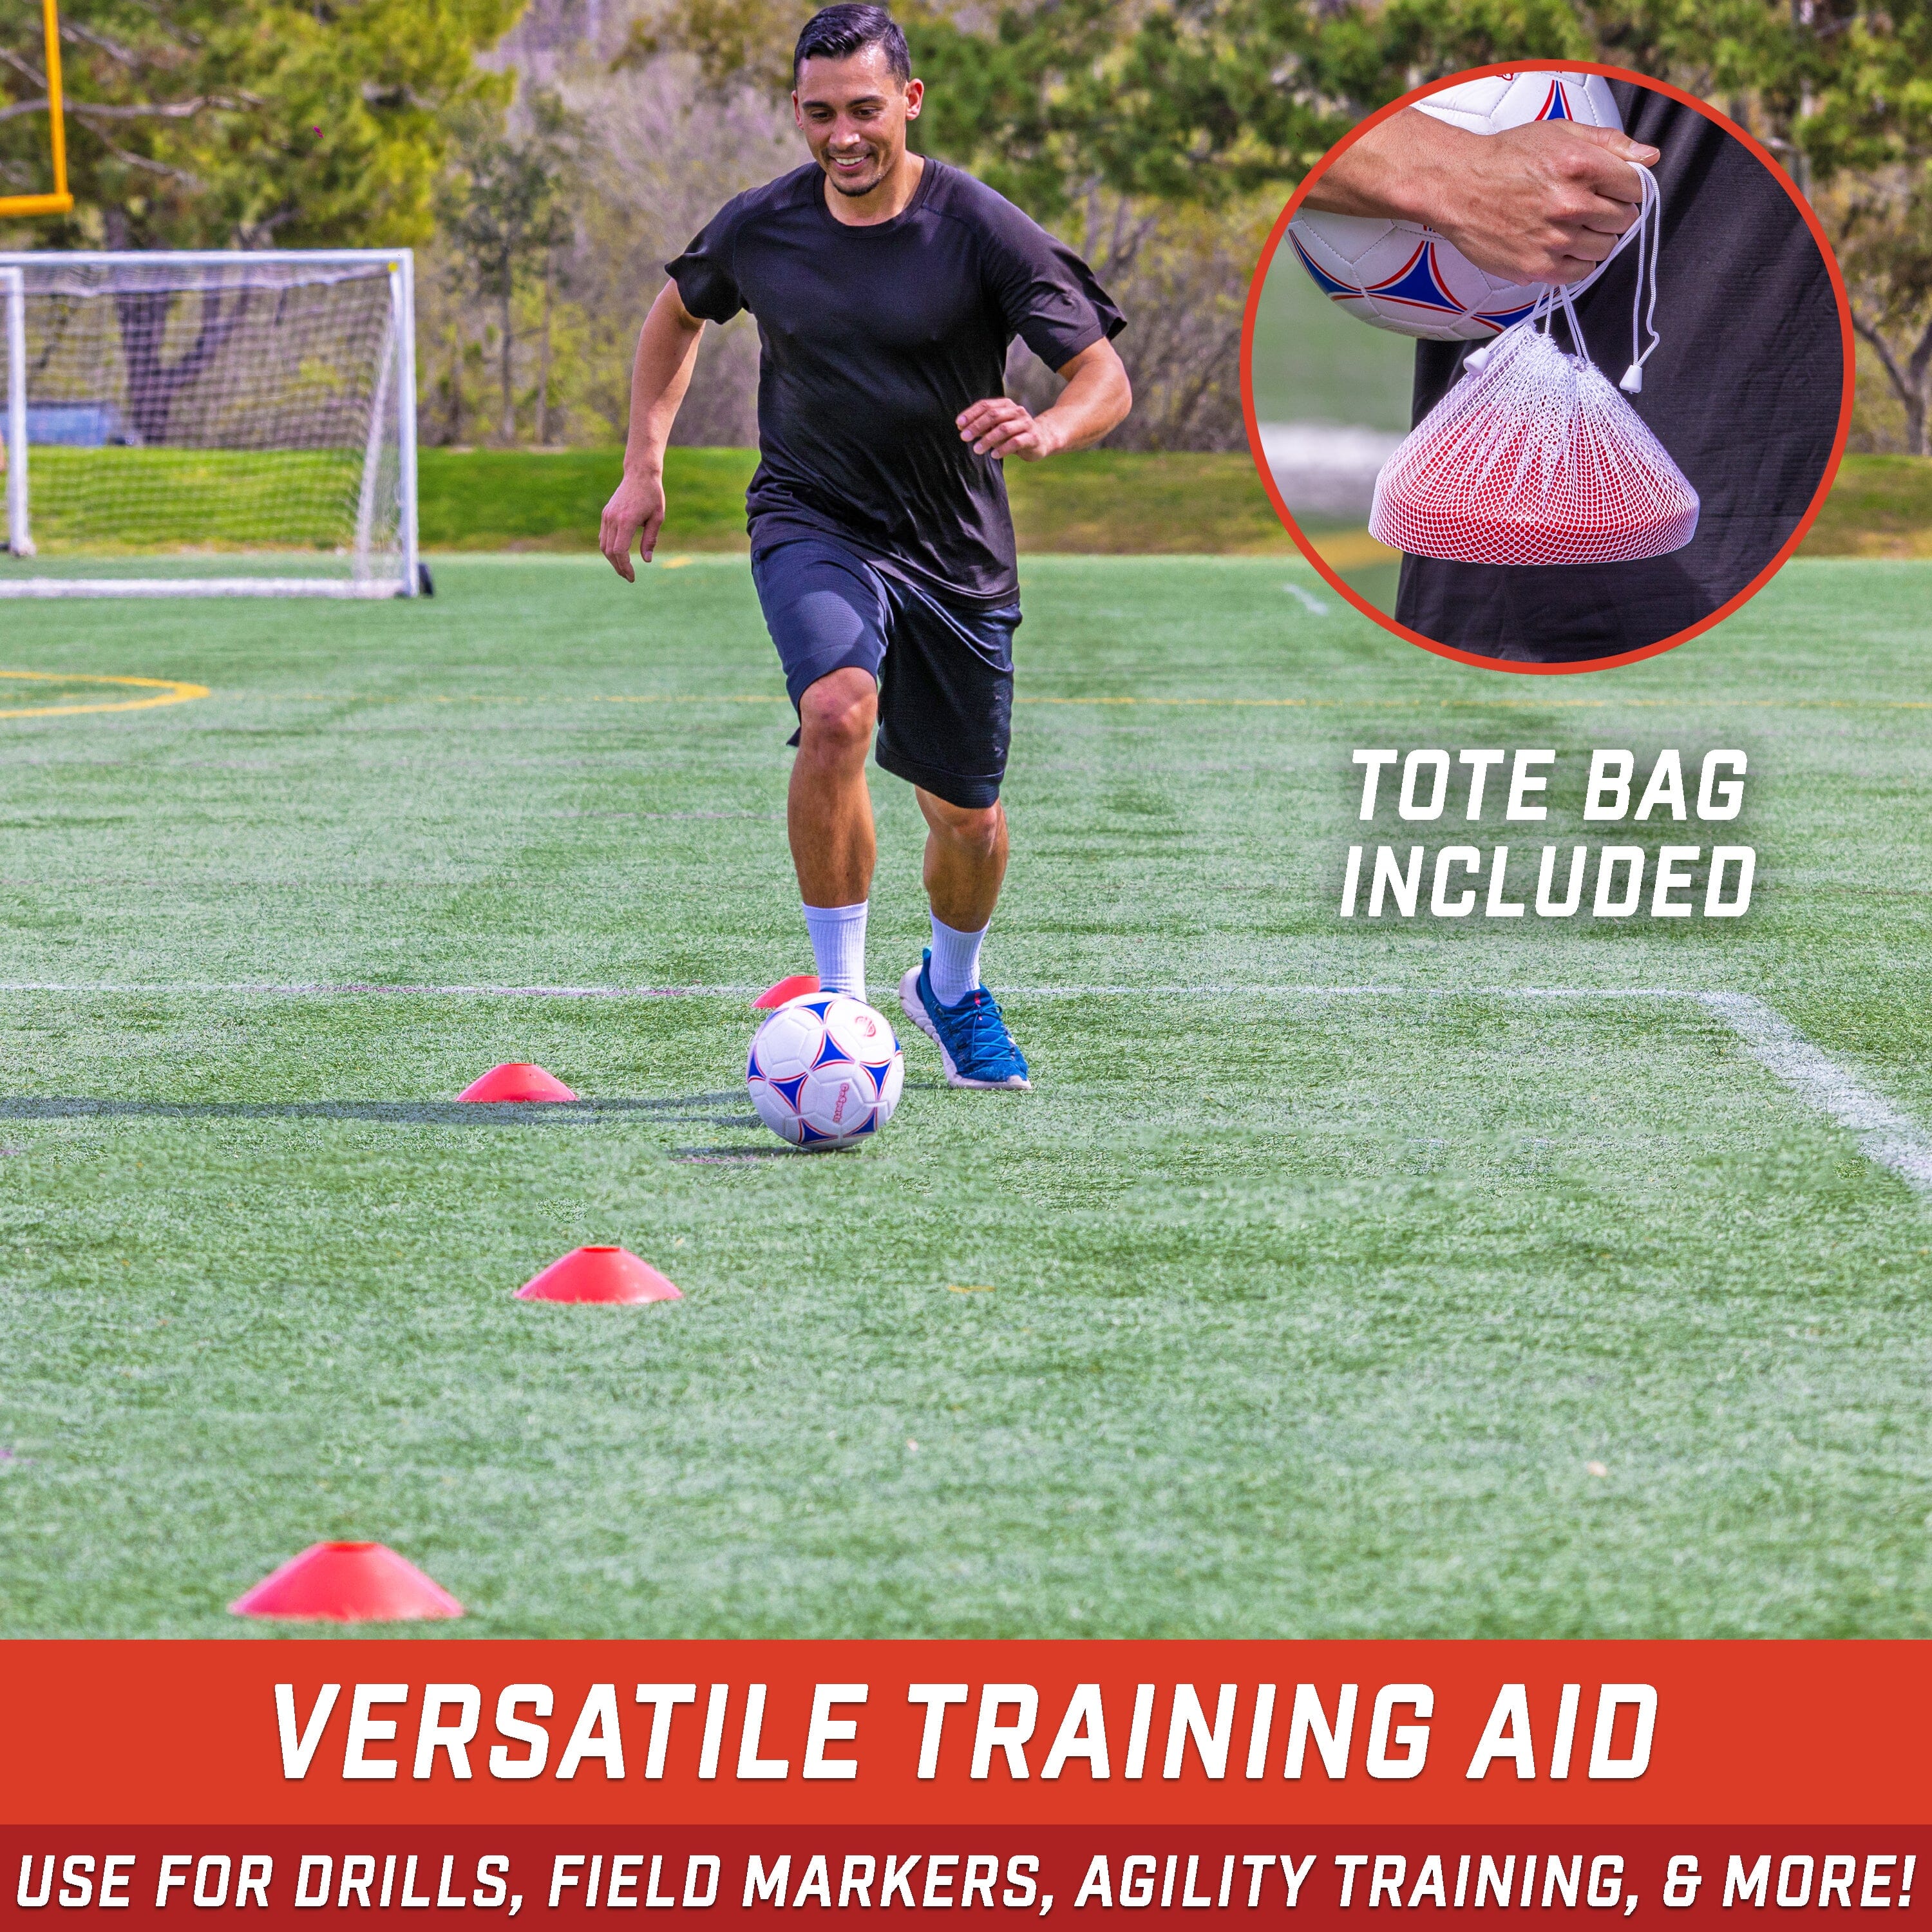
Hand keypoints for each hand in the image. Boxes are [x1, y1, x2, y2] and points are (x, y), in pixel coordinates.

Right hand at [599, 471, 666, 580]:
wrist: (639, 474)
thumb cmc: (652, 495)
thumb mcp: (657, 518)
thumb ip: (650, 539)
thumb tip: (646, 560)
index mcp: (627, 520)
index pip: (620, 550)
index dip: (625, 566)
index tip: (632, 577)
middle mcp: (613, 518)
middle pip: (609, 551)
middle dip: (618, 567)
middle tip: (629, 577)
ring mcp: (607, 516)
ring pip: (603, 545)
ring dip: (612, 560)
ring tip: (623, 569)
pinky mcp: (605, 514)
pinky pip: (603, 536)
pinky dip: (608, 548)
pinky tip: (618, 555)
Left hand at [955, 396, 1062, 461]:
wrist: (1042, 439)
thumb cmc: (1014, 433)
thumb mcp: (997, 428)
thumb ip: (982, 426)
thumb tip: (962, 427)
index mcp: (1006, 405)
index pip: (986, 405)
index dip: (971, 414)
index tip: (959, 424)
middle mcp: (1016, 411)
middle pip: (993, 415)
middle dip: (976, 426)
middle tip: (964, 437)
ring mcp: (1026, 423)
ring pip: (1004, 429)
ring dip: (988, 440)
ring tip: (977, 450)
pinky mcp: (1033, 437)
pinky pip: (1016, 442)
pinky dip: (1003, 449)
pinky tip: (994, 455)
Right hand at [1426, 121, 1657, 286]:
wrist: (1457, 185)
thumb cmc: (1507, 156)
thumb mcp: (1560, 132)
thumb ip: (1610, 143)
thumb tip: (1650, 157)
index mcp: (1581, 164)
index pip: (1635, 187)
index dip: (1626, 187)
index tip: (1610, 189)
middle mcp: (1570, 203)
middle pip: (1624, 220)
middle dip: (1612, 213)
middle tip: (1588, 208)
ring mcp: (1554, 238)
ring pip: (1605, 248)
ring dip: (1596, 239)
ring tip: (1572, 227)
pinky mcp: (1536, 266)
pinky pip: (1580, 273)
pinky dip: (1577, 262)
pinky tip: (1562, 247)